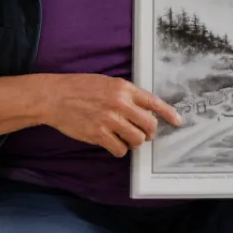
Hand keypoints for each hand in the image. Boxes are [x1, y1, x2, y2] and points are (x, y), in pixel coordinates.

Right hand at [42, 74, 181, 156]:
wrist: (55, 96)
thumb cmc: (80, 88)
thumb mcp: (107, 83)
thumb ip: (126, 95)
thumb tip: (144, 111)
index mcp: (124, 88)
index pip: (154, 102)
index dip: (169, 113)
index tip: (178, 121)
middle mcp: (120, 104)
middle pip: (149, 125)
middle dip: (149, 132)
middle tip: (144, 134)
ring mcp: (109, 120)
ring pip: (137, 140)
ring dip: (135, 142)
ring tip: (126, 138)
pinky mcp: (98, 134)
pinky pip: (120, 149)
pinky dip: (119, 149)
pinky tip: (113, 143)